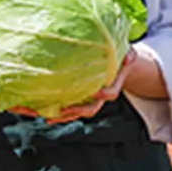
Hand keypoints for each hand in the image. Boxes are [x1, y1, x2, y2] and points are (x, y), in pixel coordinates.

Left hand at [27, 47, 146, 122]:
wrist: (118, 65)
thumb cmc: (120, 56)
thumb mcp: (128, 52)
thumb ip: (129, 54)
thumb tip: (128, 58)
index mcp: (112, 85)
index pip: (110, 94)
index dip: (104, 95)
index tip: (95, 92)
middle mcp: (100, 96)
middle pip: (91, 109)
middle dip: (78, 111)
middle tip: (64, 110)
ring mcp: (89, 100)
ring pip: (77, 113)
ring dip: (62, 116)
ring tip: (47, 117)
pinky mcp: (79, 98)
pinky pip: (69, 108)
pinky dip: (56, 112)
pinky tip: (42, 112)